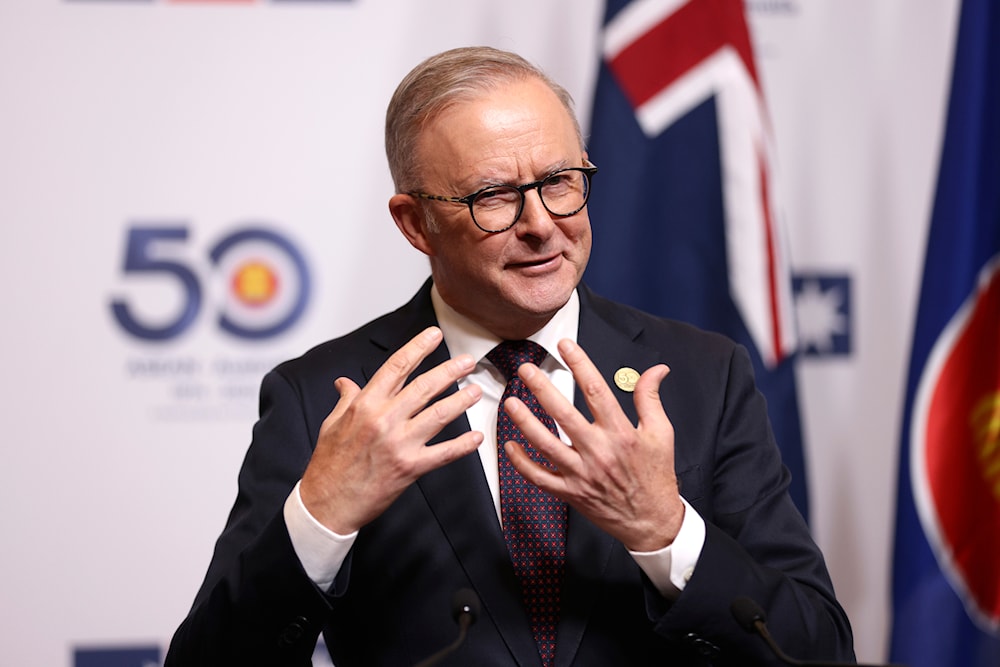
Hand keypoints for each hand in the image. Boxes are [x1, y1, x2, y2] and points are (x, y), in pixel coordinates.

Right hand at [300, 326, 483, 533]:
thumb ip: (346, 400)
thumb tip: (345, 382)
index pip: (397, 366)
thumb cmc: (329, 464)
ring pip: (439, 414)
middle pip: (424, 386)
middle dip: (450, 370)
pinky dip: (463, 445)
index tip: (434, 335)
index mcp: (365, 405)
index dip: (418, 347)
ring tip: (475, 391)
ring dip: (461, 401)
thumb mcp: (332, 424)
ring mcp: (399, 443)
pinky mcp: (409, 468)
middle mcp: (384, 419)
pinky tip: (476, 437)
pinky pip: (443, 453)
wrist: (327, 503)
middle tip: (467, 361)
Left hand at [501, 338, 683, 551]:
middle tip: (526, 369)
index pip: (596, 390)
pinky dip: (522, 463)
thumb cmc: (656, 476)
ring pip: (546, 445)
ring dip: (524, 422)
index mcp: (621, 433)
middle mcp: (599, 452)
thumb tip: (656, 369)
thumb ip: (651, 399)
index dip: (579, 364)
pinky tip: (510, 446)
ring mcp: (582, 474)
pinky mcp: (571, 493)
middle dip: (542, 388)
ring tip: (510, 402)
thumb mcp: (662, 434)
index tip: (565, 345)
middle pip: (564, 414)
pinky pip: (539, 478)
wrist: (652, 522)